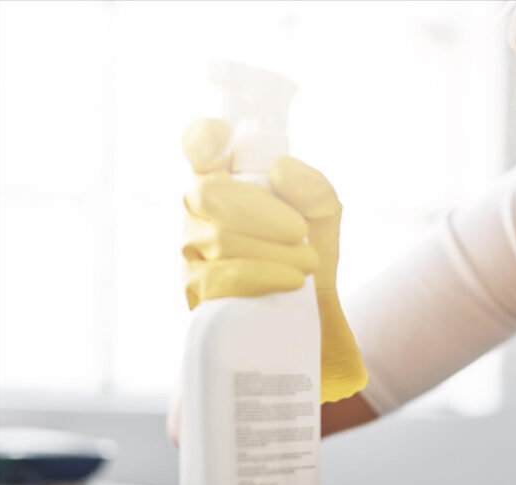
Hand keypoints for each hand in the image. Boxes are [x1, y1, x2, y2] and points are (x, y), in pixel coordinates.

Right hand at [179, 118, 367, 403]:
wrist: (314, 316)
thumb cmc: (309, 253)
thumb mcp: (324, 215)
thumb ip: (313, 186)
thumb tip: (279, 170)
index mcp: (224, 181)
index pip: (198, 146)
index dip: (203, 137)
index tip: (223, 140)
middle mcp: (198, 212)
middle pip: (211, 195)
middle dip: (264, 213)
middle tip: (301, 233)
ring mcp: (191, 252)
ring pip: (221, 239)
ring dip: (274, 251)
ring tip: (306, 264)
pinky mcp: (195, 291)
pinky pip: (220, 278)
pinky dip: (263, 275)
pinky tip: (290, 282)